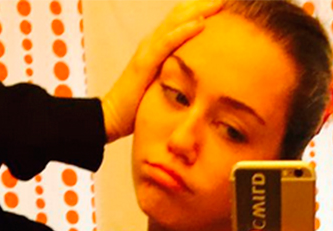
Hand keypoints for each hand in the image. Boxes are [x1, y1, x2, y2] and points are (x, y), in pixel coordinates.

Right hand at [101, 0, 222, 142]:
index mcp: (156, 47)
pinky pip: (166, 43)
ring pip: (174, 23)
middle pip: (179, 15)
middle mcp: (151, 43)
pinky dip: (183, 31)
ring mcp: (146, 51)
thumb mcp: (160, 85)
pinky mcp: (144, 63)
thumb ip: (173, 76)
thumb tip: (195, 80)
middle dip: (202, 4)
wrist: (112, 117)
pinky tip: (200, 23)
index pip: (178, 21)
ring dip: (197, 10)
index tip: (220, 5)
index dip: (198, 10)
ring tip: (218, 2)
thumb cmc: (136, 106)